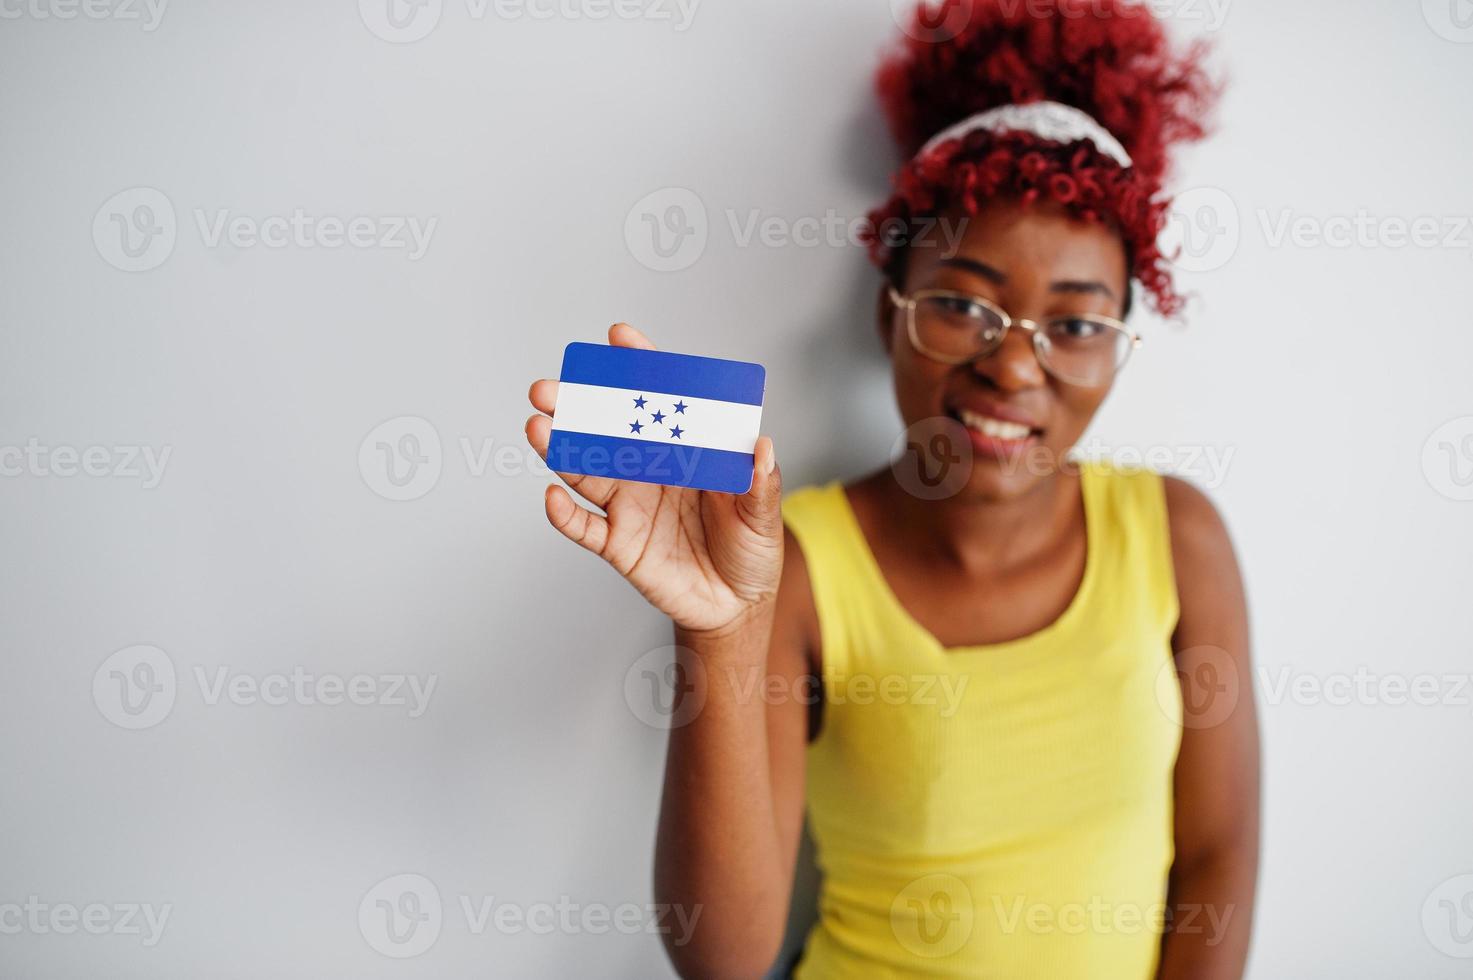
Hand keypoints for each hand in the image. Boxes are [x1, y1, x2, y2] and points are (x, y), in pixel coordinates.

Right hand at [526, 324, 783, 634]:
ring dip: (559, 449)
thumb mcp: (764, 514)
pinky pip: (583, 527)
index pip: (658, 400)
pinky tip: (552, 497)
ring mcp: (629, 505)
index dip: (638, 367)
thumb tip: (763, 447)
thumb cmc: (752, 549)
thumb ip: (762, 483)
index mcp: (684, 450)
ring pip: (584, 470)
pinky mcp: (618, 544)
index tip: (618, 338)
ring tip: (538, 428)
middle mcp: (649, 470)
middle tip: (550, 389)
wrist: (737, 606)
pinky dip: (563, 514)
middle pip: (606, 429)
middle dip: (576, 406)